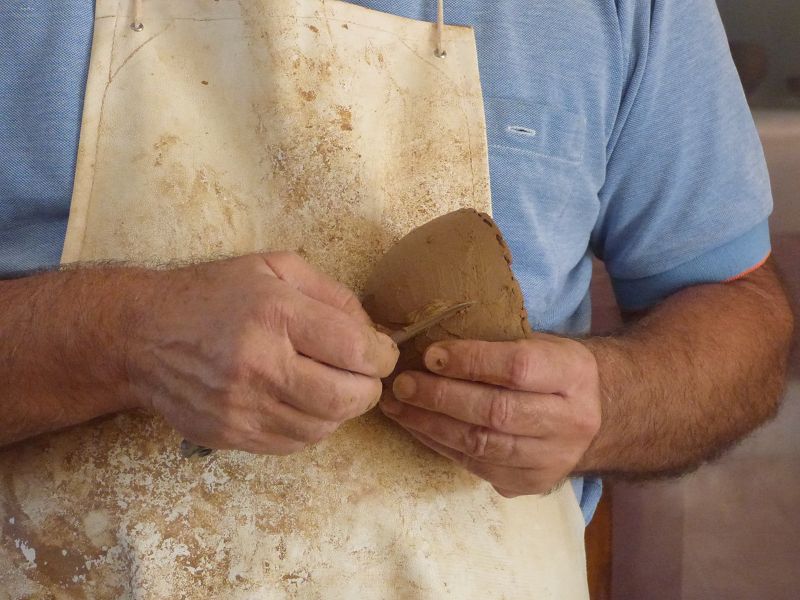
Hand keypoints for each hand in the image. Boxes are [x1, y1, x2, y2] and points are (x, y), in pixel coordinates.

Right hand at [127, 252, 398, 454]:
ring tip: (332, 384)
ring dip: (342, 409)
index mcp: (273, 314)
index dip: (381, 356)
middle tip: (365, 373)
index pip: (354, 350)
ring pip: (325, 426)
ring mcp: (243, 408)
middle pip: (347, 398)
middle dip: (369, 387)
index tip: (381, 352)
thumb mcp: (273, 268)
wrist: (141, 337)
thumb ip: (331, 294)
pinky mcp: (232, 436)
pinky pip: (296, 443)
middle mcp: (259, 365)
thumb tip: (374, 334)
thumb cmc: (212, 294)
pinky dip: (313, 425)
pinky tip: (303, 401)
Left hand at [379, 334, 600, 496]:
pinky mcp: (530, 483)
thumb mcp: (544, 344)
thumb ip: (500, 344)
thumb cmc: (557, 370)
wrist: (604, 417)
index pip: (519, 368)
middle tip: (403, 383)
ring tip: (398, 406)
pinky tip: (416, 426)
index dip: (471, 361)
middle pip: (496, 412)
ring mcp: (551, 459)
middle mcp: (569, 421)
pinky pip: (475, 466)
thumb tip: (432, 339)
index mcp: (573, 375)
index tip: (431, 354)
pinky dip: (439, 444)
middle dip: (441, 397)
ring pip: (482, 445)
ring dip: (430, 424)